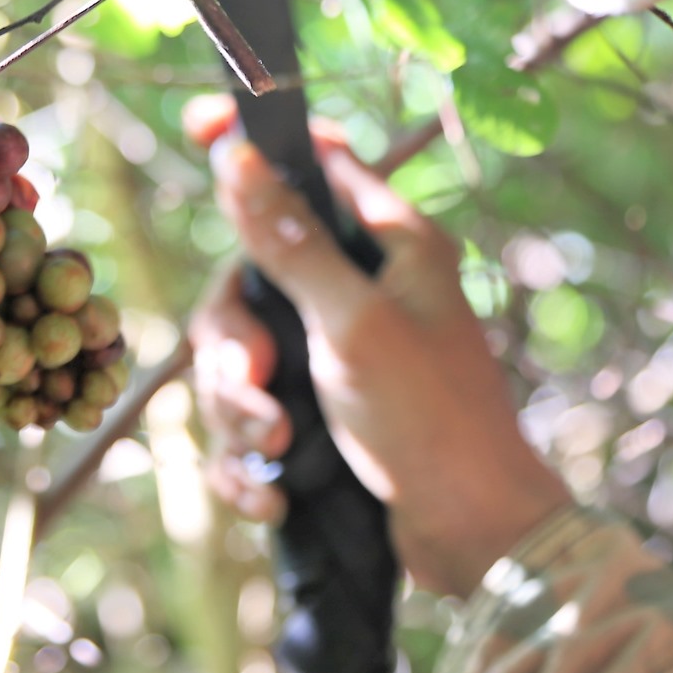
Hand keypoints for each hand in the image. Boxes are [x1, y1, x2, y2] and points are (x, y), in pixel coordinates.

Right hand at [190, 127, 571, 597]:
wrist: (474, 542)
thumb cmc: (430, 420)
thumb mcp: (353, 321)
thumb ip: (290, 241)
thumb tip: (234, 156)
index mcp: (390, 246)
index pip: (314, 163)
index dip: (255, 146)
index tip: (199, 129)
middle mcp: (360, 292)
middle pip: (245, 286)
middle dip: (232, 349)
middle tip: (256, 384)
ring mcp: (335, 360)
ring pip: (236, 363)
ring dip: (241, 415)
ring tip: (278, 452)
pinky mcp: (319, 422)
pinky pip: (248, 427)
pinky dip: (250, 464)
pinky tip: (274, 494)